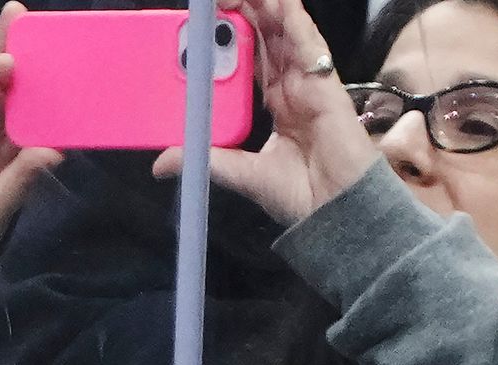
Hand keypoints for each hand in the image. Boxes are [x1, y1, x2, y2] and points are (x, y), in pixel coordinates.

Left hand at [173, 0, 374, 227]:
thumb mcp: (239, 174)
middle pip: (271, 39)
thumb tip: (161, 163)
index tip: (215, 16)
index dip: (238, 35)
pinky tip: (281, 3)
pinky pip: (309, 47)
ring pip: (288, 35)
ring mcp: (310, 84)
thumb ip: (205, 160)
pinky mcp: (326, 86)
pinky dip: (294, 23)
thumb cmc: (298, 195)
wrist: (335, 211)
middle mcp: (293, 88)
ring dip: (269, 8)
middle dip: (251, 11)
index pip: (254, 59)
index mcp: (277, 104)